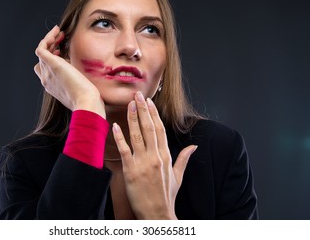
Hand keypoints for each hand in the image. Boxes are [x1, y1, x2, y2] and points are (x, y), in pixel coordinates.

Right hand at [34, 26, 105, 117]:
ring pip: (41, 52)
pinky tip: (57, 32)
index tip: (63, 50)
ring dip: (50, 40)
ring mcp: (47, 73)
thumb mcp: (80, 87)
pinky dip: (47, 38)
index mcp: (53, 86)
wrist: (86, 103)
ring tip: (60, 33)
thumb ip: (76, 78)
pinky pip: (41, 48)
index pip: (45, 69)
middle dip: (50, 47)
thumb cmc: (88, 99)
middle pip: (41, 60)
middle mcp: (47, 80)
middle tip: (62, 39)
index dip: (52, 58)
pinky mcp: (52, 65)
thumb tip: (81, 69)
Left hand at [112, 91, 196, 218]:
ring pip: (137, 135)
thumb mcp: (178, 176)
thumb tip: (194, 147)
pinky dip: (120, 137)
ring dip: (133, 118)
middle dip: (143, 109)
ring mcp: (143, 163)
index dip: (154, 114)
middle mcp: (155, 157)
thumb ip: (184, 158)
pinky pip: (125, 150)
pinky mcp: (131, 171)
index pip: (160, 129)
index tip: (149, 102)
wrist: (158, 213)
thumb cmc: (167, 195)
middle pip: (149, 128)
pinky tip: (116, 126)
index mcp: (166, 156)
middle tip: (137, 95)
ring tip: (129, 104)